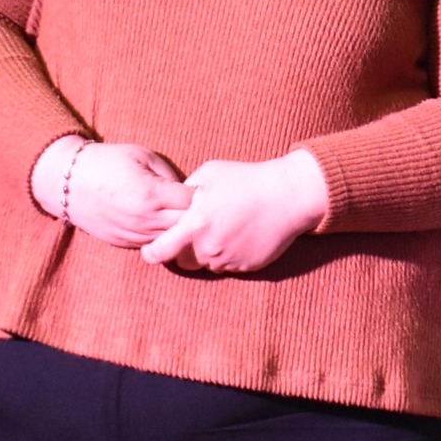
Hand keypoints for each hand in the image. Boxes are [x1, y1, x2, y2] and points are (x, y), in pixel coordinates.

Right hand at [32, 137, 192, 247]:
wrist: (68, 183)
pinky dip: (164, 236)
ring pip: (172, 240)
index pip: (192, 202)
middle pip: (186, 225)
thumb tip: (190, 190)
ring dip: (181, 229)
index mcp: (151, 195)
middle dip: (196, 214)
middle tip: (200, 202)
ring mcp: (133, 234)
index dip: (201, 193)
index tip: (203, 186)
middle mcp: (143, 219)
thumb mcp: (143, 156)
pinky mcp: (123, 243)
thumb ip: (170, 174)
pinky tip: (165, 223)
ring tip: (184, 214)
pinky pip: (154, 244)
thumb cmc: (108, 162)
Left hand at [140, 149, 328, 273]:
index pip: (158, 252)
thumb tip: (173, 202)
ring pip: (208, 264)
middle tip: (200, 231)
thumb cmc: (249, 178)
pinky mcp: (247, 267)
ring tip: (228, 227)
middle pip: (183, 262)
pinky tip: (244, 233)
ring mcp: (229, 260)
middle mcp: (209, 247)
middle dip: (185, 250)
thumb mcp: (211, 173)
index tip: (152, 248)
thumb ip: (186, 190)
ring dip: (211, 251)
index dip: (151, 252)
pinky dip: (232, 254)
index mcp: (195, 225)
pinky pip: (231, 265)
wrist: (289, 194)